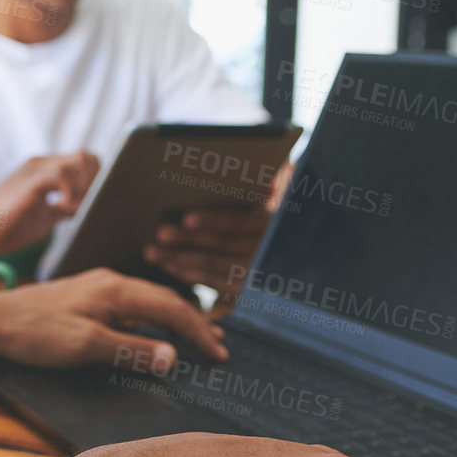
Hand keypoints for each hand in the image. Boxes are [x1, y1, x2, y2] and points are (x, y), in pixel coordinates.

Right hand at [0, 153, 98, 254]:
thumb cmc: (6, 225)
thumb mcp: (44, 216)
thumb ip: (64, 208)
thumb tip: (85, 208)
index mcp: (46, 170)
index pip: (84, 162)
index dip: (96, 180)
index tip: (94, 204)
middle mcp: (44, 163)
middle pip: (88, 156)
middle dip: (97, 180)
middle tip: (89, 205)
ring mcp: (37, 169)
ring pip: (81, 160)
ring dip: (87, 186)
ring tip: (76, 208)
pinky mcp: (32, 180)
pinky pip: (64, 175)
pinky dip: (72, 193)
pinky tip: (65, 209)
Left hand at [0, 269, 227, 372]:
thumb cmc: (36, 332)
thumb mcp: (85, 346)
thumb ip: (130, 350)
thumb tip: (173, 357)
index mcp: (117, 290)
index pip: (172, 308)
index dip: (199, 332)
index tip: (219, 355)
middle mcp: (112, 282)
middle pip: (166, 299)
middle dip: (195, 323)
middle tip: (218, 348)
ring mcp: (99, 287)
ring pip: (149, 300)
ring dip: (175, 320)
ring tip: (196, 337)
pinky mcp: (88, 296)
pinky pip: (132, 305)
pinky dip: (152, 319)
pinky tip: (152, 332)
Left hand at [143, 162, 292, 296]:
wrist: (304, 236)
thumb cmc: (285, 196)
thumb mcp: (285, 181)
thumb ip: (269, 174)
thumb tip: (246, 168)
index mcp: (277, 221)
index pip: (241, 222)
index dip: (214, 220)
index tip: (186, 218)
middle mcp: (269, 250)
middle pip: (222, 245)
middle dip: (188, 241)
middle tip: (160, 233)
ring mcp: (259, 273)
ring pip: (214, 267)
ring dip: (181, 260)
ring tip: (152, 251)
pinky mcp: (249, 288)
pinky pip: (215, 283)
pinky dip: (191, 274)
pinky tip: (169, 265)